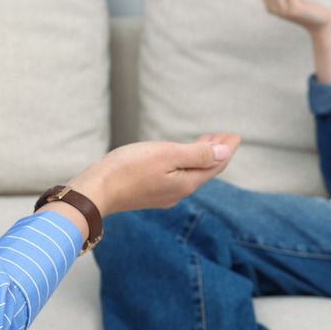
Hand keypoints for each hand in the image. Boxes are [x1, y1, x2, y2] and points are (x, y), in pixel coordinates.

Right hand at [68, 134, 238, 216]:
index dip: (227, 148)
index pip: (215, 165)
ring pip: (191, 174)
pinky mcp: (149, 194)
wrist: (95, 191)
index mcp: (186, 183)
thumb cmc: (129, 169)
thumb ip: (197, 154)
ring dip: (200, 157)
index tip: (235, 135)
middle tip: (224, 136)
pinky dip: (185, 163)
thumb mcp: (167, 154)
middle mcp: (178, 192)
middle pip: (204, 170)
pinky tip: (178, 158)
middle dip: (216, 152)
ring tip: (205, 142)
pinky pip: (177, 177)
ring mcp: (163, 195)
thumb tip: (225, 152)